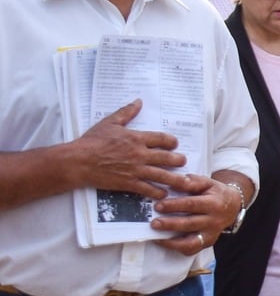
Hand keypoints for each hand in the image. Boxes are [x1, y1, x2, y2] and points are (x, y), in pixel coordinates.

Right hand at [67, 100, 183, 197]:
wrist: (78, 161)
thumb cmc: (92, 141)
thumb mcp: (110, 122)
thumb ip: (126, 112)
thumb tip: (138, 101)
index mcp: (136, 138)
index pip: (162, 139)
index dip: (171, 142)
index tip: (175, 144)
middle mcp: (139, 154)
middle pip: (167, 157)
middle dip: (178, 160)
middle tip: (183, 161)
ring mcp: (135, 170)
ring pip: (162, 175)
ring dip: (175, 179)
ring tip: (185, 182)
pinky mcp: (128, 183)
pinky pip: (147, 189)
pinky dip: (157, 192)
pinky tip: (163, 194)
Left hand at [150, 174, 242, 254]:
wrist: (233, 206)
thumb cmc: (215, 193)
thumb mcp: (208, 183)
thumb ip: (192, 182)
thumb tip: (174, 182)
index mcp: (214, 203)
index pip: (192, 205)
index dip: (174, 205)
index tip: (158, 206)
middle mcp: (214, 221)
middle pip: (190, 224)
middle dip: (170, 224)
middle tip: (154, 223)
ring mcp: (212, 234)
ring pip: (191, 242)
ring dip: (171, 241)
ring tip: (156, 237)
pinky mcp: (207, 242)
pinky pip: (191, 249)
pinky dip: (176, 248)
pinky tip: (164, 242)